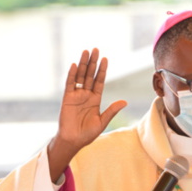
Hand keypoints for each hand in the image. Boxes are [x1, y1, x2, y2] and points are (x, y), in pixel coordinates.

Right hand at [48, 49, 126, 181]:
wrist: (73, 141)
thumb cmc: (87, 134)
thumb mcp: (102, 122)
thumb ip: (112, 111)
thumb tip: (125, 101)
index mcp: (95, 99)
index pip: (99, 81)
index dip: (102, 70)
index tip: (105, 59)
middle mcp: (86, 95)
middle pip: (90, 75)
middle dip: (93, 62)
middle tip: (96, 49)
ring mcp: (76, 95)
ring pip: (80, 76)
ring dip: (83, 64)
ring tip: (86, 52)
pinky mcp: (67, 98)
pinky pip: (70, 84)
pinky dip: (72, 75)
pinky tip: (75, 65)